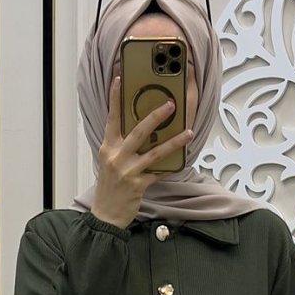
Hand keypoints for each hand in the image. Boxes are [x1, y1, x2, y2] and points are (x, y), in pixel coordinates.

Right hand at [90, 74, 192, 228]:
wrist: (105, 214)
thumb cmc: (109, 187)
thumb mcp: (109, 162)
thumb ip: (121, 146)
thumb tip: (142, 130)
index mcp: (108, 148)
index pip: (112, 118)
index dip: (115, 98)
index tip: (119, 79)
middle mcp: (117, 157)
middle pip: (138, 131)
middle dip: (156, 116)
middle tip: (171, 104)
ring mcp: (128, 171)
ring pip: (155, 152)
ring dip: (174, 141)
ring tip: (188, 132)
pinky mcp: (139, 185)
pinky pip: (160, 172)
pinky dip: (172, 166)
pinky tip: (183, 159)